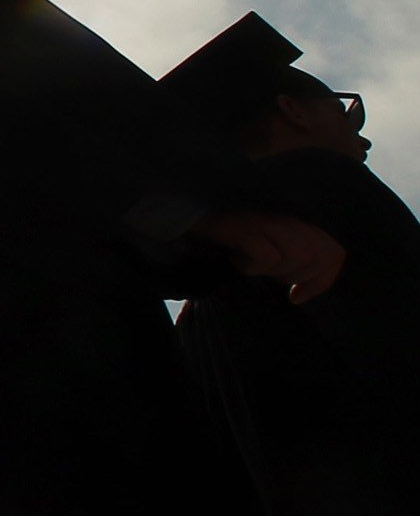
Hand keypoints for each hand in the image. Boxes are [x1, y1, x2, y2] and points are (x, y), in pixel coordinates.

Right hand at [207, 211, 345, 304]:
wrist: (182, 218)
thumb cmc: (225, 243)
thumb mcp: (265, 251)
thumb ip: (291, 259)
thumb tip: (309, 286)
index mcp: (296, 224)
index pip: (334, 252)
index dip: (323, 280)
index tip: (297, 297)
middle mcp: (285, 219)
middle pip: (317, 256)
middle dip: (297, 278)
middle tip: (271, 279)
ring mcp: (264, 221)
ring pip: (297, 256)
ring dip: (274, 271)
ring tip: (252, 266)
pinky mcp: (244, 226)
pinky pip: (267, 255)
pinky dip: (252, 266)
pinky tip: (236, 262)